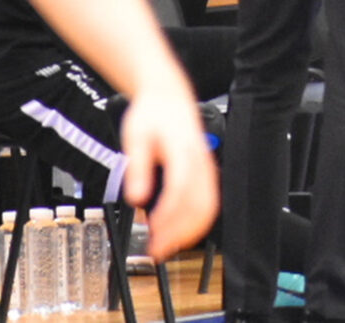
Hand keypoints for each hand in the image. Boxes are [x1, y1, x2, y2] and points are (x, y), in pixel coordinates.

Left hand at [117, 81, 218, 258]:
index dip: (168, 213)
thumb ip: (137, 168)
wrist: (168, 96)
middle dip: (180, 231)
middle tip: (157, 249)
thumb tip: (137, 198)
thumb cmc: (152, 114)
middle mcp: (199, 160)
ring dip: (189, 230)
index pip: (181, 187)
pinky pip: (209, 201)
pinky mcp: (206, 172)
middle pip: (200, 203)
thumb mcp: (135, 137)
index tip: (153, 230)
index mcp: (182, 149)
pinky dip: (196, 221)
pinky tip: (179, 230)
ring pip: (208, 205)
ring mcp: (206, 166)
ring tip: (166, 245)